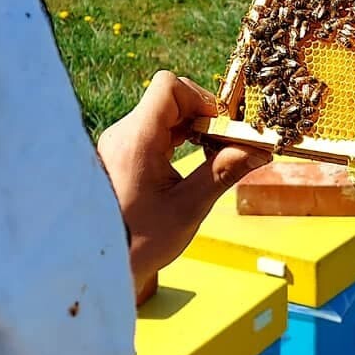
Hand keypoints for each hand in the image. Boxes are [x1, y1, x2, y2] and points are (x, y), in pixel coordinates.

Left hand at [97, 71, 269, 305]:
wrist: (97, 266)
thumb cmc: (137, 243)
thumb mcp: (187, 209)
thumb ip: (222, 173)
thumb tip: (256, 151)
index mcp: (136, 141)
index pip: (169, 87)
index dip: (201, 99)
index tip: (222, 127)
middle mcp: (122, 135)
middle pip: (168, 98)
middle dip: (202, 115)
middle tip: (224, 143)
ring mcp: (118, 144)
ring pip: (161, 114)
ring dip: (191, 128)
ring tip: (211, 154)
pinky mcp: (119, 155)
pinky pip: (152, 131)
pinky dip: (177, 138)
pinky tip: (192, 161)